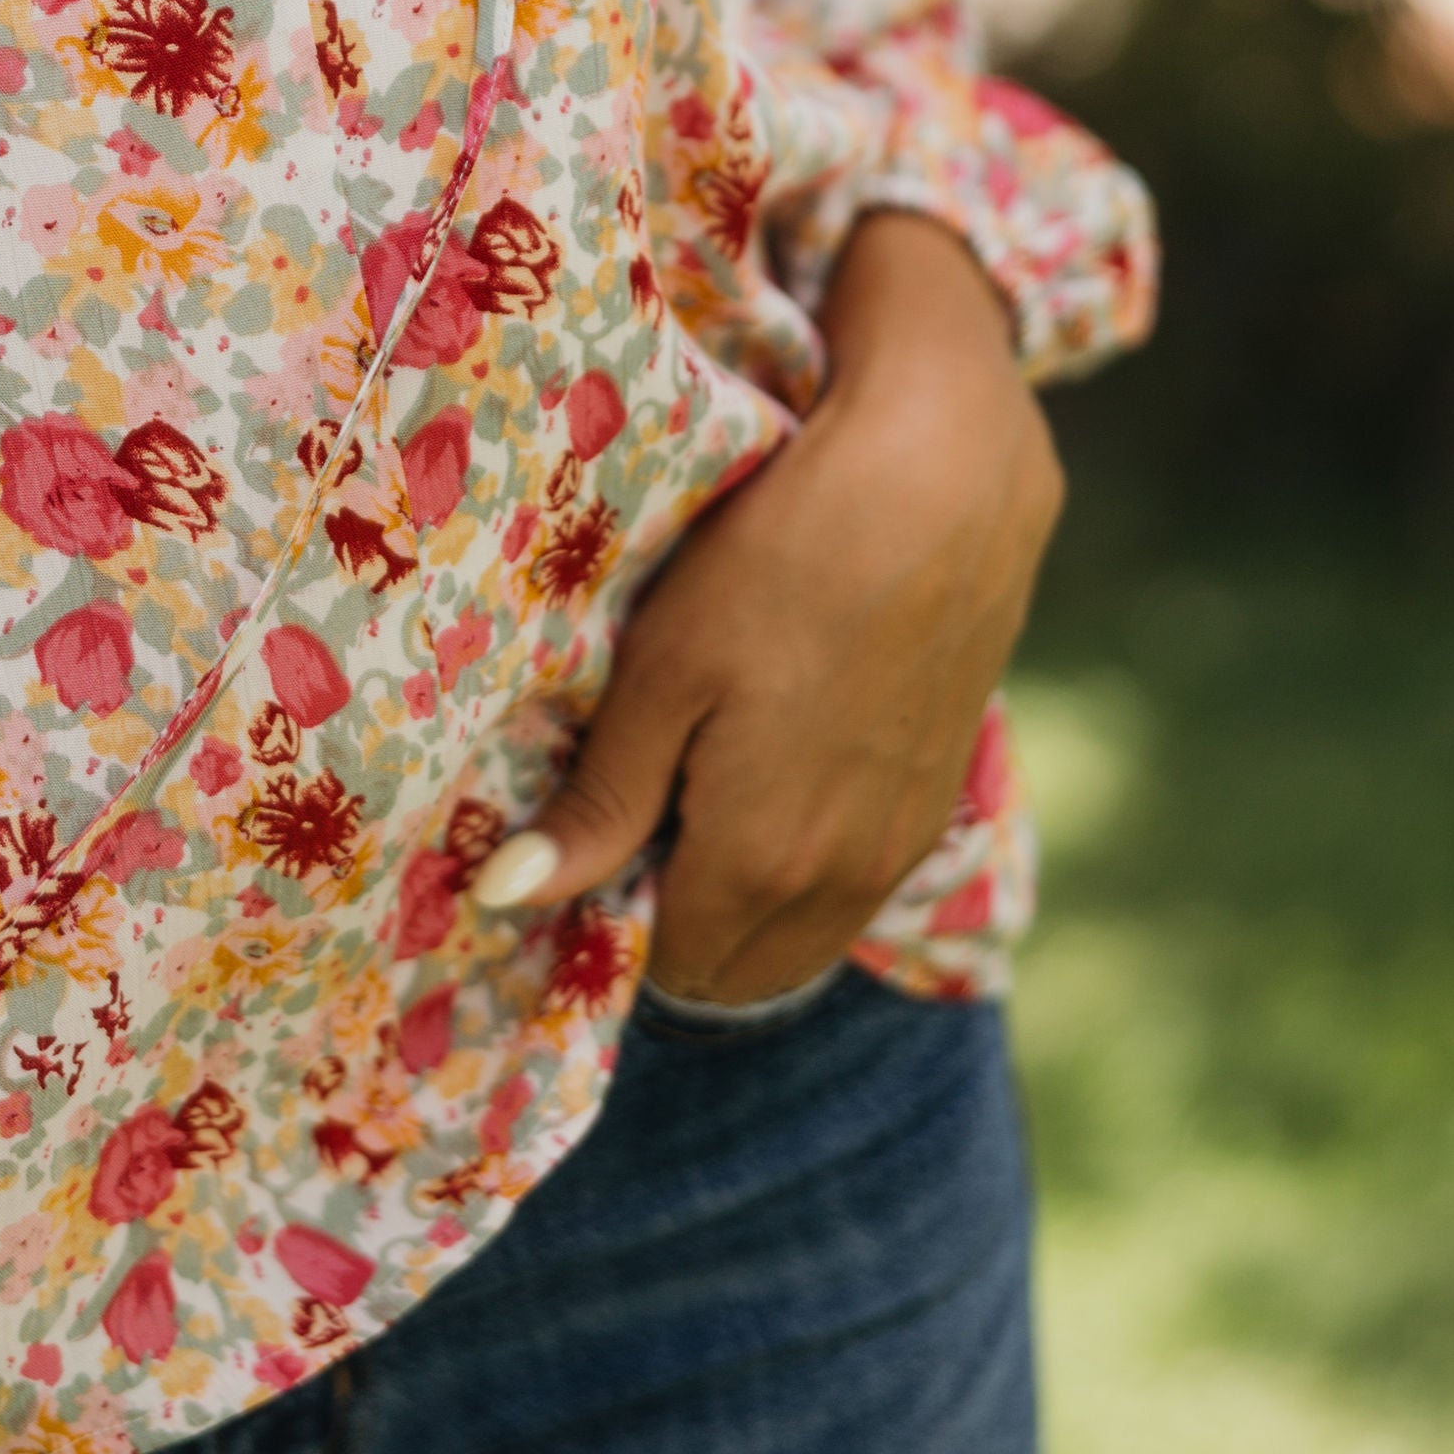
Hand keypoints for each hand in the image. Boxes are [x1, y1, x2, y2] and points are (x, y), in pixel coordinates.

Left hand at [472, 214, 1062, 1001]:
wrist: (947, 481)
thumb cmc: (781, 562)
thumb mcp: (665, 673)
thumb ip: (599, 802)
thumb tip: (506, 899)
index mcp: (761, 864)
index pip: (667, 964)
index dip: (614, 912)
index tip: (585, 835)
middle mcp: (842, 884)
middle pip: (735, 971)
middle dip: (676, 921)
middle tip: (633, 812)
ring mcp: (902, 848)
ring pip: (800, 936)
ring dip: (742, 901)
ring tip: (700, 783)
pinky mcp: (938, 801)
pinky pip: (853, 887)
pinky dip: (805, 865)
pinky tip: (777, 764)